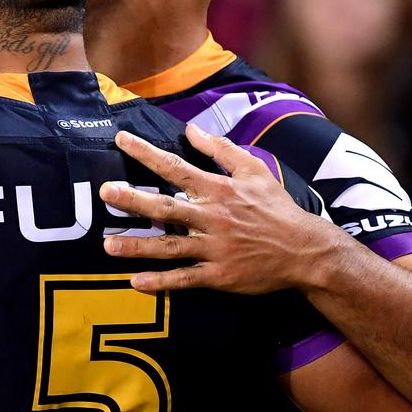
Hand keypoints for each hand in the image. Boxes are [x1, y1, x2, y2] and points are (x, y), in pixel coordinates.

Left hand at [101, 123, 344, 294]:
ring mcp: (214, 248)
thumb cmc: (277, 208)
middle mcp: (212, 218)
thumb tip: (191, 129)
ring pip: (170, 246)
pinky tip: (136, 282)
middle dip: (134, 199)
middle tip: (106, 192)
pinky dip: (161, 282)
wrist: (305, 250)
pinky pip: (185, 279)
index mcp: (218, 190)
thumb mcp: (254, 170)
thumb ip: (221, 149)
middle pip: (166, 207)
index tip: (121, 140)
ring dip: (138, 246)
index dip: (146, 153)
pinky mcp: (220, 275)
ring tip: (108, 245)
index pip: (175, 167)